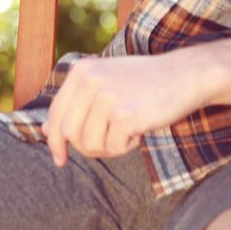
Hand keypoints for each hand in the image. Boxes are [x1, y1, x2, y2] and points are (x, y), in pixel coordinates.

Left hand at [41, 52, 211, 165]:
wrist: (185, 75)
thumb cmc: (145, 82)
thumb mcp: (105, 84)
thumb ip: (75, 104)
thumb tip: (44, 131)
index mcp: (81, 71)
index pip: (56, 114)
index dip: (55, 140)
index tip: (60, 159)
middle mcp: (90, 80)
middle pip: (69, 132)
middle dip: (84, 148)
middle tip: (106, 147)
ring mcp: (107, 97)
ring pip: (89, 143)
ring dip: (108, 147)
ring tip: (127, 132)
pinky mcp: (125, 114)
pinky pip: (113, 147)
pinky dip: (126, 146)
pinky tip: (140, 130)